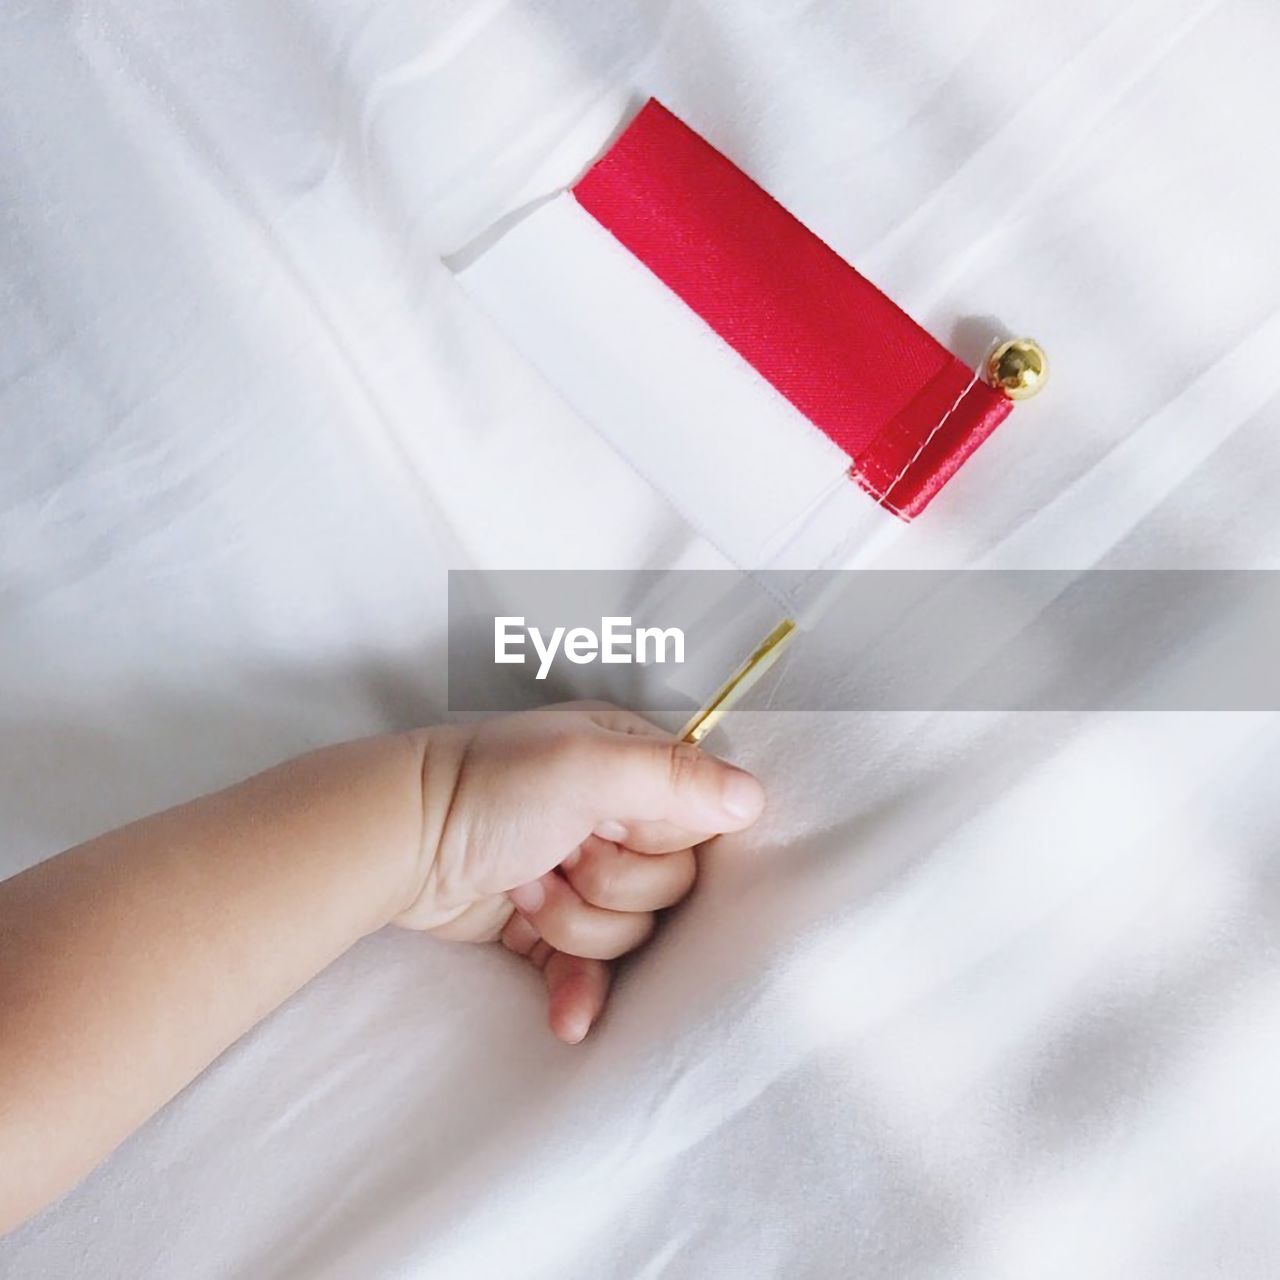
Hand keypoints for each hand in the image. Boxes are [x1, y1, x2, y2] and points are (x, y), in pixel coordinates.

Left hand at [394, 703, 765, 1043]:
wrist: (398, 843)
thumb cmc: (490, 789)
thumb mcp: (587, 767)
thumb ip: (675, 778)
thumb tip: (755, 799)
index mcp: (631, 765)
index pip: (702, 821)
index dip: (666, 840)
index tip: (619, 831)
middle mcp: (614, 816)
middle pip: (671, 886)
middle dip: (613, 884)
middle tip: (561, 855)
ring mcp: (581, 875)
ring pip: (632, 934)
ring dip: (577, 924)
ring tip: (527, 888)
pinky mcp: (548, 930)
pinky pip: (592, 975)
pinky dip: (577, 992)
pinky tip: (564, 1015)